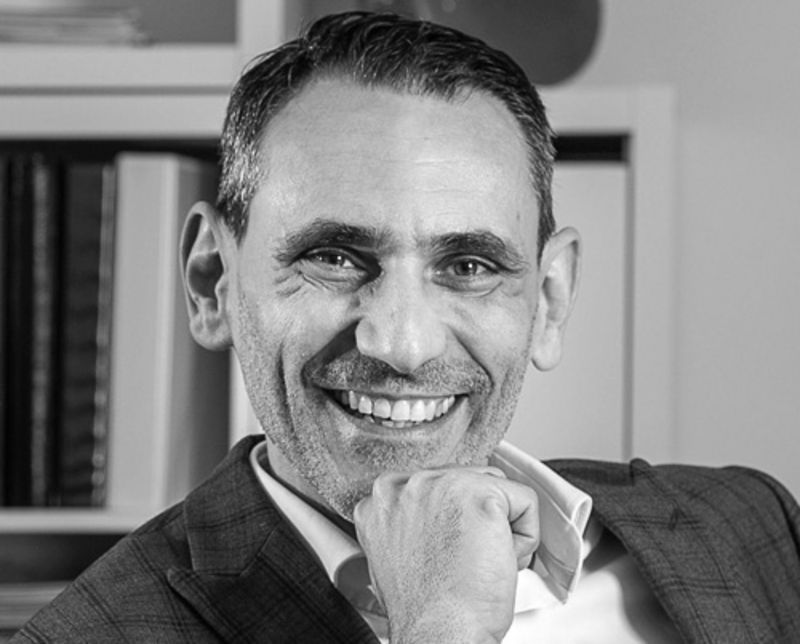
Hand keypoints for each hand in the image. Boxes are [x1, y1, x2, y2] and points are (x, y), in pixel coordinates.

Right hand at [353, 466, 538, 643]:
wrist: (439, 633)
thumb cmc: (425, 608)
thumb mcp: (399, 552)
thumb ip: (412, 520)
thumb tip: (440, 512)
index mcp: (382, 498)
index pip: (436, 485)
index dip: (451, 520)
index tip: (447, 549)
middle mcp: (407, 484)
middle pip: (467, 479)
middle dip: (476, 519)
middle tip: (463, 560)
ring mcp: (441, 484)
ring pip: (496, 487)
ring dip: (499, 525)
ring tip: (477, 561)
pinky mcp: (479, 494)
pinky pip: (525, 501)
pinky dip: (525, 536)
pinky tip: (497, 561)